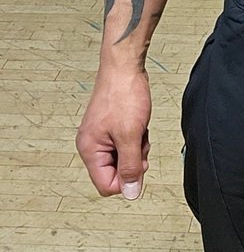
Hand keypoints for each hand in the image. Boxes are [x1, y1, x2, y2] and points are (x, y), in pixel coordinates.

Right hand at [76, 68, 151, 198]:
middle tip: (140, 142)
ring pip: (122, 157)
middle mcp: (91, 143)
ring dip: (136, 147)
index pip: (106, 185)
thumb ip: (131, 166)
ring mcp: (101, 133)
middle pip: (115, 172)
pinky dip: (135, 136)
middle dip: (133, 160)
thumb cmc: (123, 92)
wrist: (125, 65)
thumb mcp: (130, 135)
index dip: (127, 179)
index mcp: (90, 149)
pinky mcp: (110, 125)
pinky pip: (125, 143)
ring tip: (139, 129)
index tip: (139, 163)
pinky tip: (138, 122)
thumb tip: (131, 192)